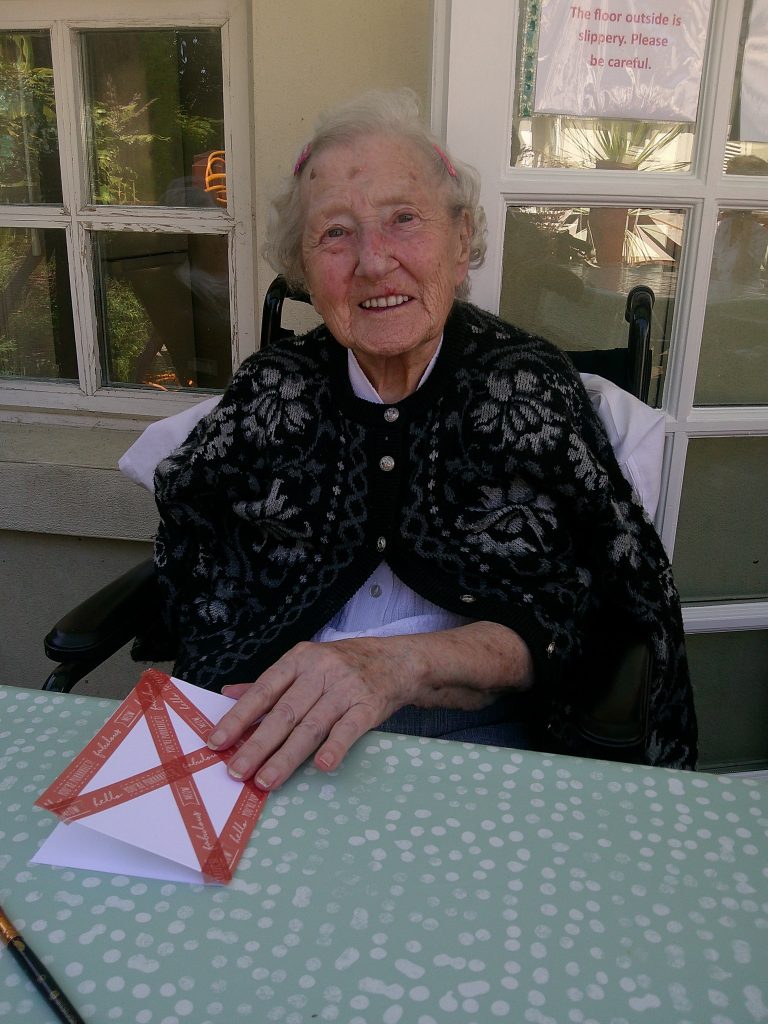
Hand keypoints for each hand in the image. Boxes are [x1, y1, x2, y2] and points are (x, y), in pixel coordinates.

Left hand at [207, 623, 531, 790]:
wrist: (397, 660)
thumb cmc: (343, 665)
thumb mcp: (306, 663)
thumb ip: (269, 682)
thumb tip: (227, 694)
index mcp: (299, 659)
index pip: (263, 690)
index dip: (239, 717)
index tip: (216, 741)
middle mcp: (320, 671)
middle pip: (283, 713)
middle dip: (256, 745)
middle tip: (235, 771)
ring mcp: (345, 689)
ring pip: (311, 727)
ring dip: (286, 757)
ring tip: (265, 781)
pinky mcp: (368, 706)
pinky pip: (348, 730)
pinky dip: (334, 748)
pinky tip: (320, 767)